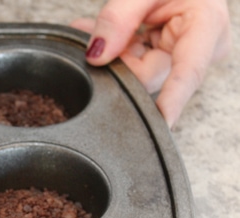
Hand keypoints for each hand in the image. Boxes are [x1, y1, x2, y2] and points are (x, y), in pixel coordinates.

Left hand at [72, 0, 230, 126]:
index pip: (187, 74)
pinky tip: (100, 34)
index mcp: (207, 26)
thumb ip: (119, 18)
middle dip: (115, 59)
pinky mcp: (167, 54)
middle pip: (148, 75)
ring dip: (111, 52)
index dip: (171, 100)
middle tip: (87, 33)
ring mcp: (183, 53)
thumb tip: (97, 55)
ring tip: (89, 27)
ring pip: (136, 70)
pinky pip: (134, 61)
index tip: (160, 122)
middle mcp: (199, 48)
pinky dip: (115, 48)